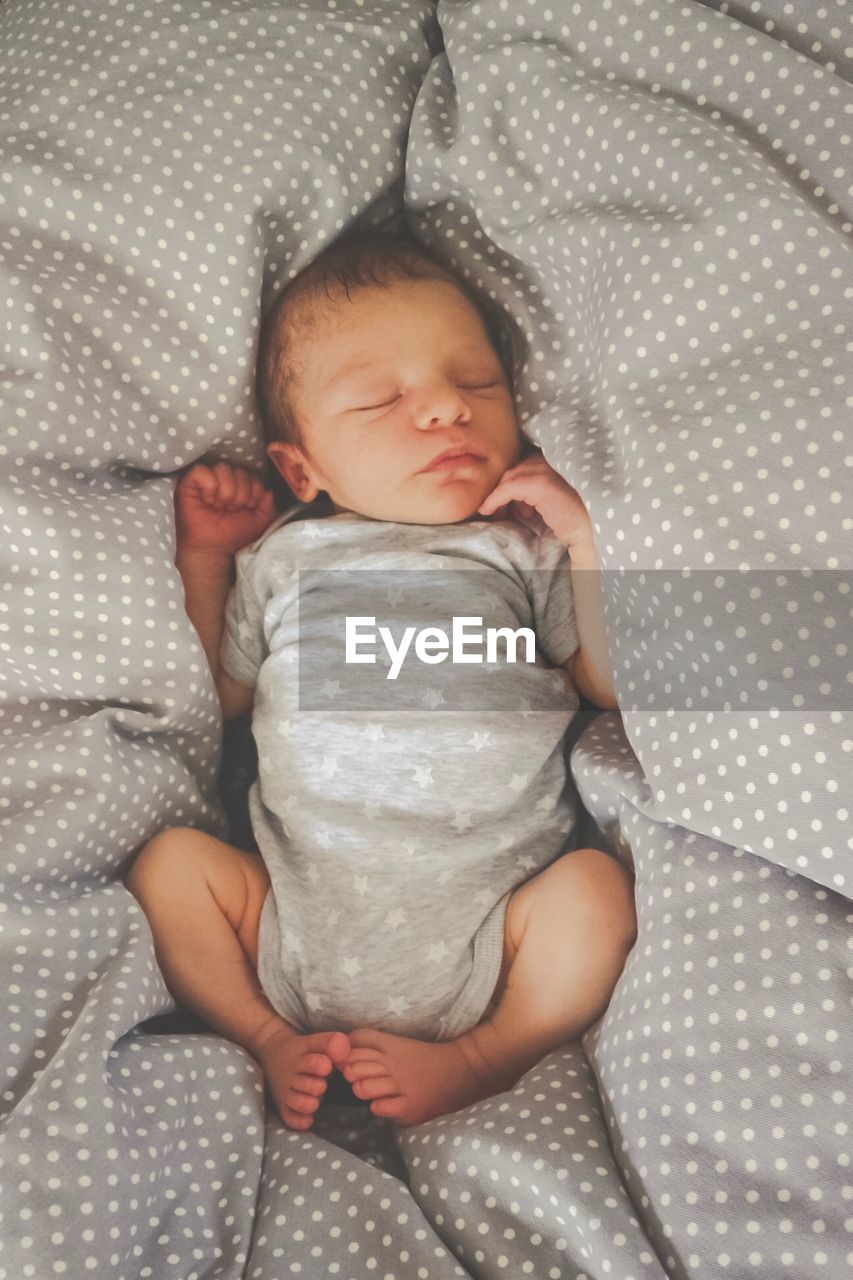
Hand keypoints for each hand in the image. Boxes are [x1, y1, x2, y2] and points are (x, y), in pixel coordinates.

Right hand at [175, 462, 276, 557]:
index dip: (254, 492)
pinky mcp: (189, 482)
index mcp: (241, 485)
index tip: (247, 508)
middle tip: (231, 509)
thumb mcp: (258, 523)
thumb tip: (268, 491)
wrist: (212, 549)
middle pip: (240, 471)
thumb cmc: (233, 535)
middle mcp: (225, 479)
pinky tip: (207, 501)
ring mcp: (207, 479)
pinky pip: (201, 471)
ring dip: (226, 491)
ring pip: (223, 468)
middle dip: (241, 494)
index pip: (253, 475)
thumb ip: (268, 507)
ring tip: (219, 506)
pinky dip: (209, 487)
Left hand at [478, 454, 593, 550]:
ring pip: (510, 477)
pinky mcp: (541, 484)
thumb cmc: (575, 517)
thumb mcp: (553, 500)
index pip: (526, 464)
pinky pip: (508, 488)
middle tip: (498, 509)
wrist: (592, 530)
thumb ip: (536, 492)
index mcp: (559, 459)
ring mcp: (547, 469)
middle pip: (517, 469)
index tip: (506, 501)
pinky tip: (488, 510)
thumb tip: (514, 501)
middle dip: (504, 488)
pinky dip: (495, 498)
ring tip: (496, 513)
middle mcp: (553, 459)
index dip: (514, 481)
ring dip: (499, 495)